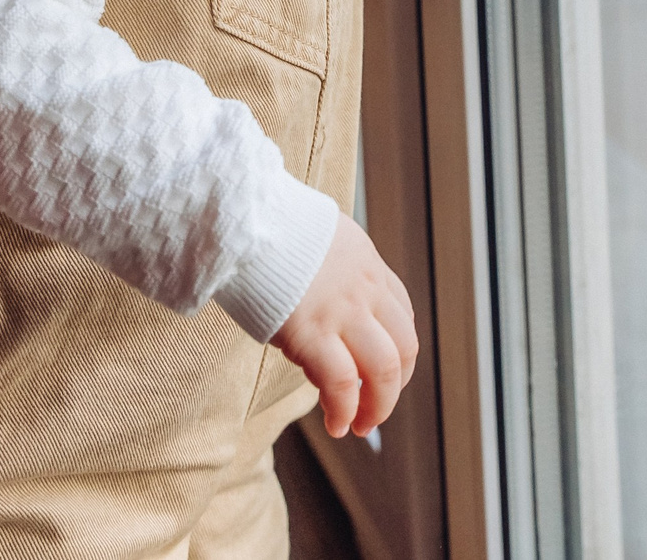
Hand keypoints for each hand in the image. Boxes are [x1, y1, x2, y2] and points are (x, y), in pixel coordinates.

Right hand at [269, 212, 419, 438]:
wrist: (243, 220)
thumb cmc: (264, 229)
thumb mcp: (316, 238)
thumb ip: (328, 270)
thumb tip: (316, 304)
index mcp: (366, 262)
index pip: (400, 313)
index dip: (396, 349)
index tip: (383, 372)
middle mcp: (363, 287)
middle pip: (403, 346)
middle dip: (395, 386)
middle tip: (377, 410)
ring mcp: (341, 311)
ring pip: (382, 369)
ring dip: (377, 406)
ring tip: (362, 426)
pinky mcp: (312, 332)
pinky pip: (341, 383)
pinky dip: (344, 410)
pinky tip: (336, 424)